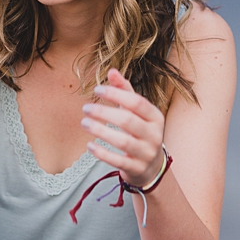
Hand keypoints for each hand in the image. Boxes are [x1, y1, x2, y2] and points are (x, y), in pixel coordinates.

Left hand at [80, 68, 164, 187]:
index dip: (116, 95)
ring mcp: (146, 153)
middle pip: (128, 121)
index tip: (97, 90)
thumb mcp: (136, 112)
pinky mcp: (136, 168)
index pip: (137, 103)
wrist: (151, 167)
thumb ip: (125, 91)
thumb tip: (111, 71)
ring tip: (84, 123)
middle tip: (86, 108)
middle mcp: (154, 135)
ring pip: (123, 142)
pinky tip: (89, 145)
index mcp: (155, 117)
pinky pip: (118, 160)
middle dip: (104, 113)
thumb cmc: (140, 132)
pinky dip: (102, 153)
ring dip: (100, 131)